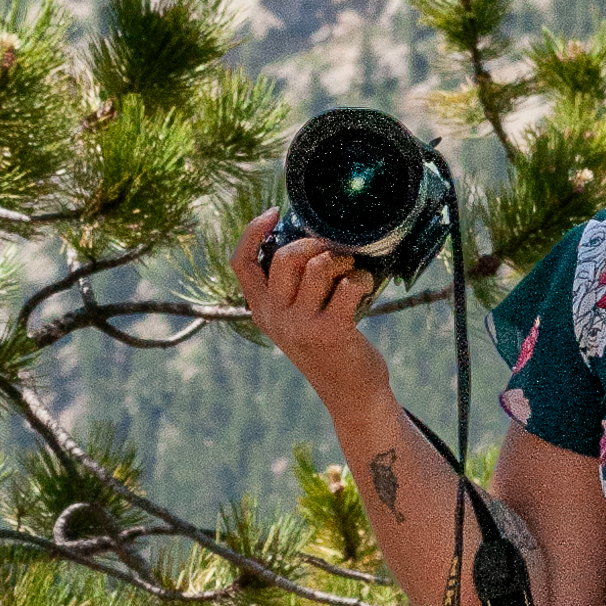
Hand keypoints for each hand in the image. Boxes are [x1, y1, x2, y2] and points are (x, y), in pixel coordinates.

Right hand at [235, 209, 387, 416]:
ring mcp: (302, 325)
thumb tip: (308, 238)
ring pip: (316, 267)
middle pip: (284, 256)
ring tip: (350, 269)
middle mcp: (276, 317)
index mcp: (262, 310)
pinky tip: (364, 286)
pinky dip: (360, 279)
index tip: (273, 212)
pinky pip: (346, 285)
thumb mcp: (296, 320)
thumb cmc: (328, 347)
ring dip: (341, 260)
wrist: (350, 394)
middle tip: (332, 250)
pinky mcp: (331, 331)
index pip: (241, 263)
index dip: (252, 232)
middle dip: (313, 243)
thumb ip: (292, 289)